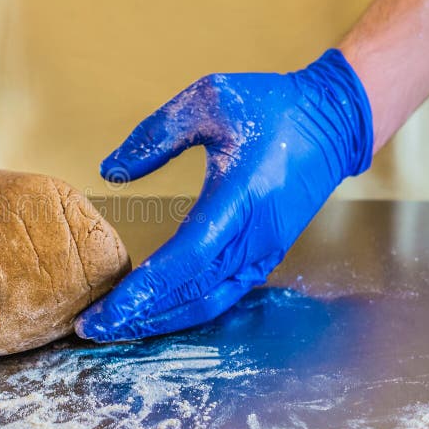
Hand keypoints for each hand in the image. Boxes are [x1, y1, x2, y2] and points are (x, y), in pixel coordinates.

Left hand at [76, 50, 372, 341]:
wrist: (334, 118)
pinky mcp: (267, 253)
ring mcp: (264, 249)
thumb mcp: (208, 100)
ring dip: (162, 319)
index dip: (142, 290)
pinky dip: (188, 308)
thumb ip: (155, 135)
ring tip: (119, 326)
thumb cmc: (272, 106)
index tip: (104, 311)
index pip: (184, 259)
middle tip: (93, 328)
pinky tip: (159, 311)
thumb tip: (109, 171)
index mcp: (239, 197)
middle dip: (139, 315)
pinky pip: (224, 293)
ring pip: (208, 301)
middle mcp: (254, 235)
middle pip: (190, 292)